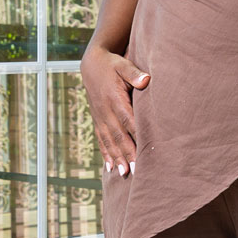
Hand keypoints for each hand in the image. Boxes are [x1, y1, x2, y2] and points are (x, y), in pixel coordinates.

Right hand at [81, 42, 149, 175]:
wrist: (91, 64)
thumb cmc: (112, 64)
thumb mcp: (123, 64)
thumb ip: (134, 73)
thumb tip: (146, 80)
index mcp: (114, 98)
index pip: (127, 120)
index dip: (135, 135)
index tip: (144, 149)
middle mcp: (105, 111)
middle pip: (118, 135)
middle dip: (127, 153)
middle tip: (136, 170)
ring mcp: (100, 117)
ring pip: (109, 140)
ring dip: (117, 157)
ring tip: (124, 173)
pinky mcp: (97, 119)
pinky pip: (101, 139)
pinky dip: (106, 153)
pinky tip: (111, 167)